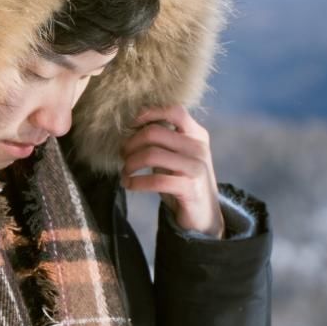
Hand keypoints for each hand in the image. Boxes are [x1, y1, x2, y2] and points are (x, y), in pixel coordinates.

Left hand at [120, 104, 223, 236]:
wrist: (204, 214)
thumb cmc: (184, 181)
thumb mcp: (178, 156)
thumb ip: (163, 141)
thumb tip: (132, 127)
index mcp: (197, 135)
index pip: (175, 111)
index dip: (150, 113)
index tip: (131, 124)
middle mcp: (198, 148)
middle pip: (154, 133)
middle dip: (131, 143)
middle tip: (122, 155)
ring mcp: (196, 168)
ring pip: (151, 154)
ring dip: (130, 163)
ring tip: (125, 172)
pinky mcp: (189, 188)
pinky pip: (155, 181)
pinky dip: (135, 182)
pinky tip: (129, 184)